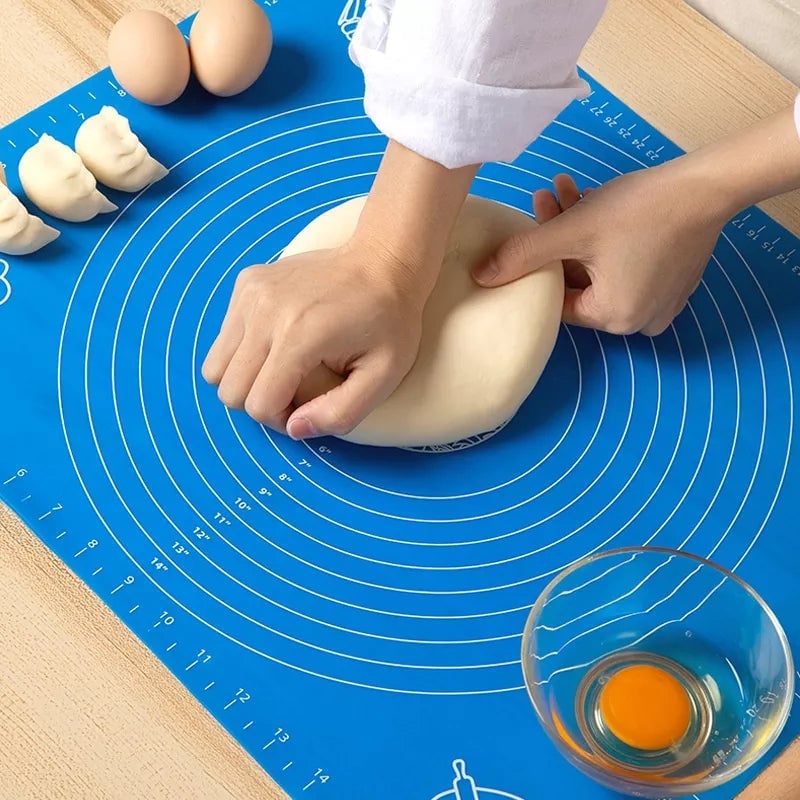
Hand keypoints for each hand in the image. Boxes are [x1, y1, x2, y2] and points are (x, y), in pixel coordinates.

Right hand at [202, 242, 426, 439]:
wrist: (383, 260)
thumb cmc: (390, 321)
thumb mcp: (383, 376)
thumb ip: (340, 413)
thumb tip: (294, 428)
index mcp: (298, 336)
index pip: (258, 405)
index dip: (281, 420)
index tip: (308, 407)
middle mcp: (265, 312)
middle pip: (229, 389)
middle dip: (260, 403)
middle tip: (295, 392)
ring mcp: (251, 293)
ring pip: (216, 366)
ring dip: (246, 379)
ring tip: (283, 370)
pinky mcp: (247, 283)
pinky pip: (225, 337)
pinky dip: (245, 350)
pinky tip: (280, 339)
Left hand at [473, 168, 726, 335]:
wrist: (707, 185)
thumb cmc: (638, 210)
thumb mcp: (571, 231)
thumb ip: (522, 255)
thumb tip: (480, 277)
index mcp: (611, 319)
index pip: (556, 299)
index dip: (538, 263)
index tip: (530, 228)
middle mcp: (636, 321)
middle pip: (578, 282)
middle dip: (558, 239)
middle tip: (547, 200)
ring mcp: (659, 303)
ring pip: (600, 269)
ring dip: (578, 231)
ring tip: (567, 192)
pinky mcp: (672, 282)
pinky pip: (627, 266)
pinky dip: (607, 240)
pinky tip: (594, 201)